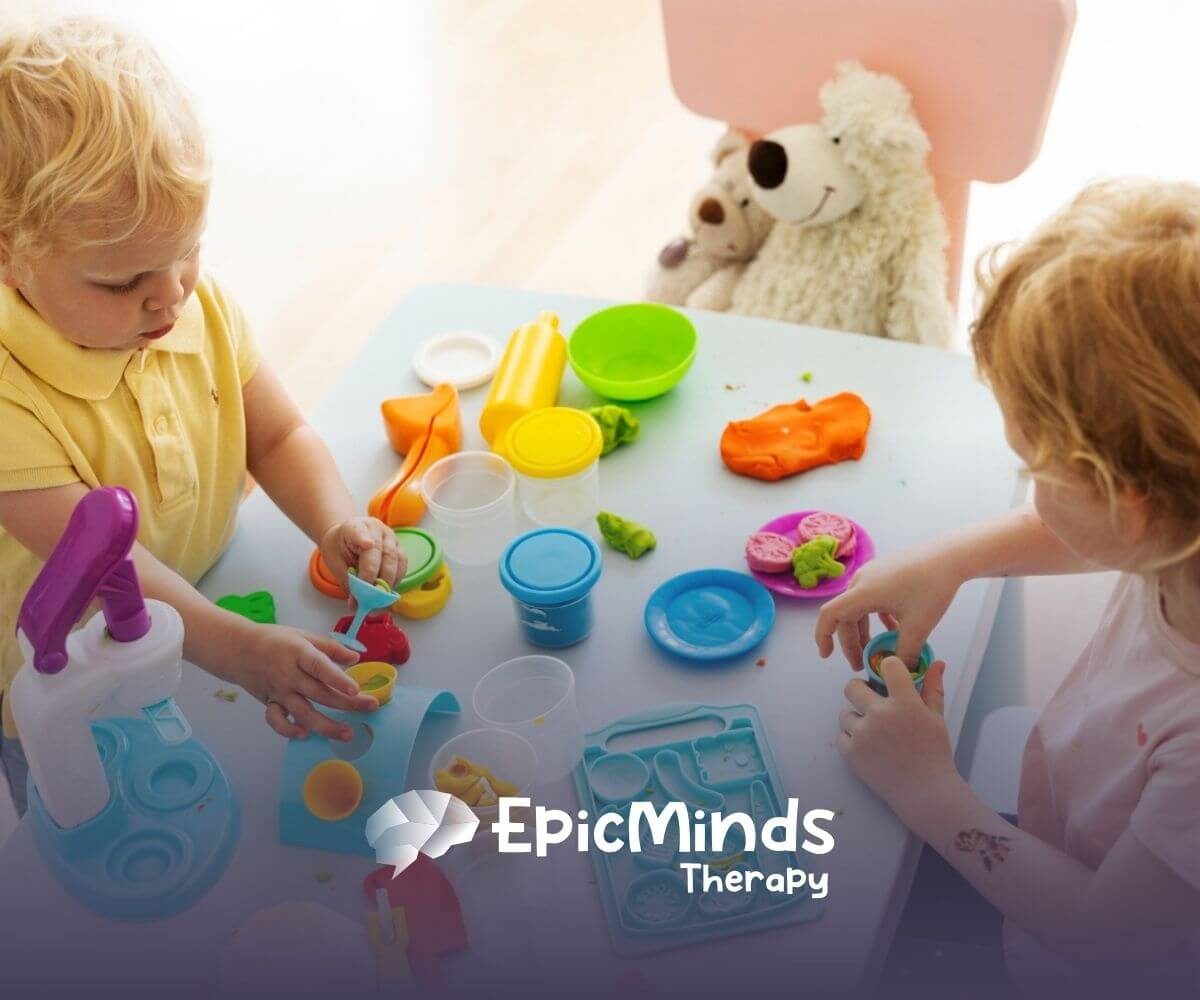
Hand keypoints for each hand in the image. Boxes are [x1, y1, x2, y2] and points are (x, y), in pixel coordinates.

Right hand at [231, 622, 377, 739]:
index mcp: (299, 653)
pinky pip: (277, 720)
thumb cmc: (275, 640)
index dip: (338, 679)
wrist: (238, 649)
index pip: (320, 667)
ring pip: (303, 712)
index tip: (355, 690)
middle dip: (347, 703)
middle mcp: (289, 675)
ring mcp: (279, 692)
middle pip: (320, 693)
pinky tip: (305, 734)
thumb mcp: (303, 635)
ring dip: (325, 726)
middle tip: (370, 707)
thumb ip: (330, 647)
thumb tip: (356, 657)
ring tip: (347, 734)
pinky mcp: (269, 703)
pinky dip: (288, 730)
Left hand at [320, 516, 404, 590]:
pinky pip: (402, 564)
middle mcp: (376, 529)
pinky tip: (387, 590)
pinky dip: (396, 579)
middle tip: (371, 597)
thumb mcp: (334, 562)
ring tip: (380, 597)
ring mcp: (391, 537)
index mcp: (354, 527)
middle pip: (384, 553)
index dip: (363, 538)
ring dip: (390, 581)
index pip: (359, 532)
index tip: (367, 544)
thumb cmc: (339, 547)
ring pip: (398, 559)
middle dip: (379, 578)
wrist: (344, 536)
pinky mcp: (398, 547)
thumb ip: (347, 582)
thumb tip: (357, 604)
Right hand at [814, 546, 961, 669]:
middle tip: (862, 664)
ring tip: (876, 649)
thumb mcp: (919, 625)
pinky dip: (875, 618)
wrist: (951, 554)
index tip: (826, 656)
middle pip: (845, 617)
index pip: (829, 615)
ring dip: (864, 631)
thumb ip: (906, 652)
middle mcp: (860, 581)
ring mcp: (871, 575)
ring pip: (858, 609)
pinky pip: (870, 600)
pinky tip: (893, 629)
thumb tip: (901, 673)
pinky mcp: (883, 572)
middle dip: (852, 643)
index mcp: (863, 593)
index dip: (823, 637)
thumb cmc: (933, 586)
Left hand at [837, 658, 957, 821]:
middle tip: (871, 702)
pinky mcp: (849, 751)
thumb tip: (937, 663)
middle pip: (852, 686)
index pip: (888, 666)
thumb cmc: (934, 754)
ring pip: (845, 713)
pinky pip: (841, 734)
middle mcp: (880, 714)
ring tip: (875, 733)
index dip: (888, 668)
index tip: (890, 677)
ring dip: (857, 719)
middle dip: (860, 691)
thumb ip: (932, 688)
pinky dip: (852, 739)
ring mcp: (862, 733)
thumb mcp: (937, 718)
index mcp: (905, 703)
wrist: (924, 792)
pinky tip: (869, 747)